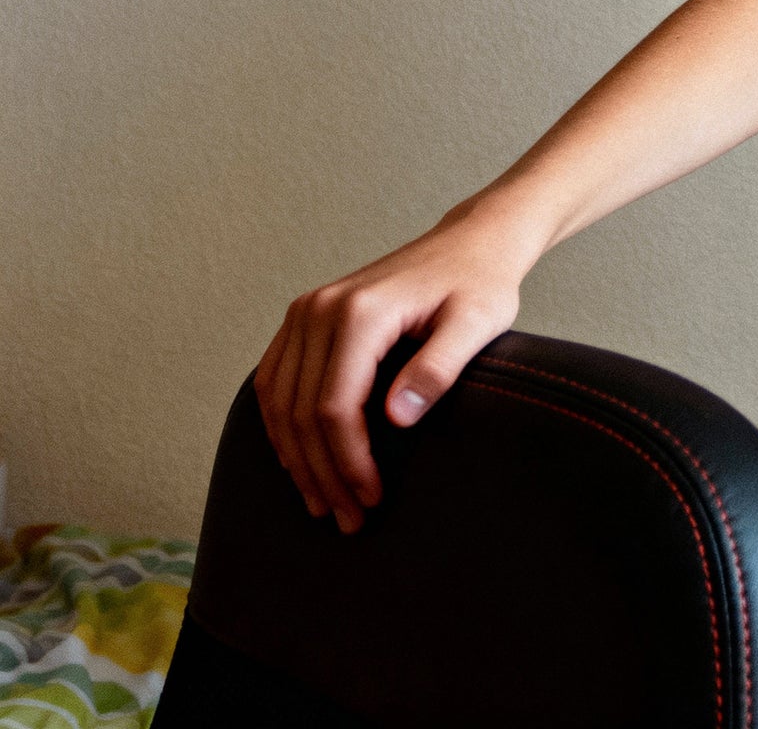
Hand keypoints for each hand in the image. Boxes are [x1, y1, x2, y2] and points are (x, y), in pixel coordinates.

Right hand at [253, 201, 532, 532]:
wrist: (470, 241)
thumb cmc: (480, 283)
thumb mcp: (479, 322)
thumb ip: (439, 367)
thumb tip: (397, 417)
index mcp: (362, 311)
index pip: (335, 406)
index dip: (348, 462)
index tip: (371, 500)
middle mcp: (321, 307)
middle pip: (301, 411)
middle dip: (323, 473)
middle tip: (349, 518)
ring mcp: (306, 310)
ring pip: (280, 401)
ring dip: (296, 458)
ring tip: (324, 501)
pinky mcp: (304, 316)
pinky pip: (275, 380)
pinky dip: (281, 426)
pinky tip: (301, 459)